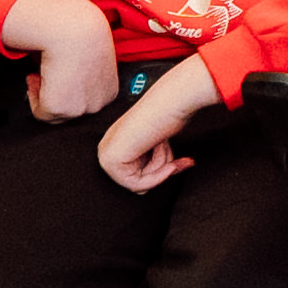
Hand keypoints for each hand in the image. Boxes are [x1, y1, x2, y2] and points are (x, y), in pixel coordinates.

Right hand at [0, 0, 121, 122]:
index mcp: (110, 92)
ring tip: (44, 71)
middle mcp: (99, 104)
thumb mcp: (92, 59)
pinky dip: (33, 94)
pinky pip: (40, 112)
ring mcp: (80, 109)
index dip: (67, 90)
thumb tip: (66, 83)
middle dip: (55, 94)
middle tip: (47, 73)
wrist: (73, 29)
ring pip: (54, 113)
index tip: (60, 75)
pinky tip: (38, 74)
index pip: (85, 103)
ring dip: (44, 93)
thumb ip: (84, 76)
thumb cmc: (81, 34)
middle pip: (70, 112)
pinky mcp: (60, 109)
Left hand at [97, 56, 225, 190]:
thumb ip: (156, 160)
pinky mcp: (111, 162)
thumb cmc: (166, 115)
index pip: (135, 173)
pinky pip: (136, 185)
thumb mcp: (160, 144)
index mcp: (114, 143)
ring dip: (160, 167)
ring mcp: (106, 156)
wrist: (167, 103)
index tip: (180, 163)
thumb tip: (169, 172)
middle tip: (176, 159)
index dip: (160, 170)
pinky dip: (156, 174)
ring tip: (162, 145)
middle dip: (160, 170)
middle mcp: (107, 149)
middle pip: (136, 181)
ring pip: (138, 184)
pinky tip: (160, 154)